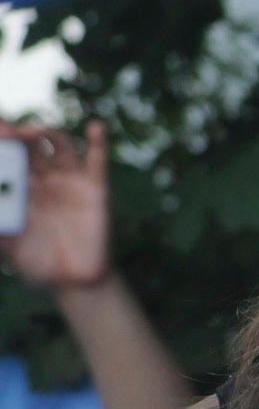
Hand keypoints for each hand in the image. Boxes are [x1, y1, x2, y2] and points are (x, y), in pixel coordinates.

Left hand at [0, 123, 111, 287]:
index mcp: (17, 185)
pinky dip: (98, 141)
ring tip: (35, 133)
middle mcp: (42, 176)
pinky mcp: (96, 188)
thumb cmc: (36, 263)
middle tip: (8, 132)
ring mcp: (69, 179)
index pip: (7, 153)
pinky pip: (97, 159)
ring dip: (46, 132)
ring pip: (58, 143)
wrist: (74, 280)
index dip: (1, 140)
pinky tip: (95, 128)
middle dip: (17, 133)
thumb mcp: (7, 246)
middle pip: (29, 142)